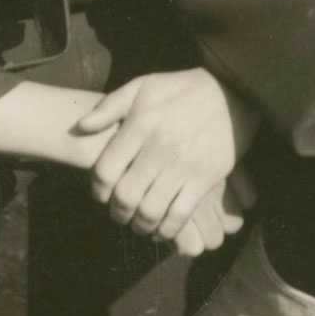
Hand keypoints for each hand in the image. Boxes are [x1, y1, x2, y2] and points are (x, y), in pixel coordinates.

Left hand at [74, 69, 258, 249]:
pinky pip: (179, 215)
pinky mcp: (205, 178)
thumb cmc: (183, 89)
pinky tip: (162, 227)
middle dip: (117, 212)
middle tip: (119, 213)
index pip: (106, 170)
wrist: (233, 91)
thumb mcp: (144, 85)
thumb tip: (81, 127)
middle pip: (125, 196)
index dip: (97, 190)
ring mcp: (184, 164)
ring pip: (150, 211)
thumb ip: (110, 106)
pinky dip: (167, 229)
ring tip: (139, 223)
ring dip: (140, 225)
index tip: (102, 194)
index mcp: (142, 124)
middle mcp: (160, 146)